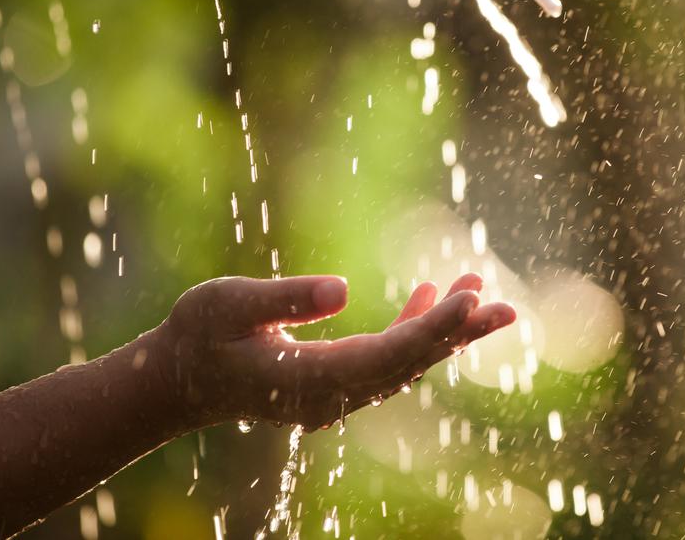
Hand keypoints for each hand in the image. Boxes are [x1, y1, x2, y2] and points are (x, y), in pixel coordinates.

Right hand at [154, 273, 515, 429]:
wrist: (178, 379)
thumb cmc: (197, 335)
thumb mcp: (227, 305)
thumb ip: (283, 298)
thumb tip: (342, 289)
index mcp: (310, 379)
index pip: (386, 355)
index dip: (432, 329)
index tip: (471, 303)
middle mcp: (333, 394)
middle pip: (410, 363)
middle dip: (459, 333)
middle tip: (506, 306)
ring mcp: (337, 392)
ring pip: (407, 362)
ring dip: (445, 330)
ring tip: (481, 289)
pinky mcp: (336, 380)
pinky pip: (388, 358)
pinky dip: (414, 328)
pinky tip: (432, 294)